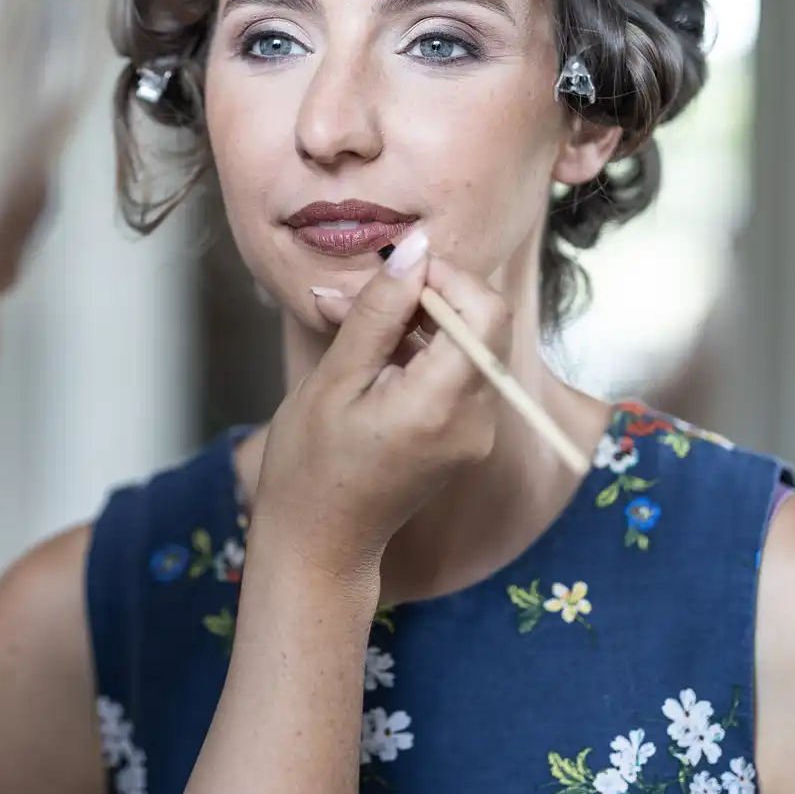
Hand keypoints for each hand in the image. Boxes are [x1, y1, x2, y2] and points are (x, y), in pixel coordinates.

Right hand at [253, 232, 510, 581]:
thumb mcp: (334, 379)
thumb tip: (415, 250)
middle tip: (366, 298)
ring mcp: (476, 433)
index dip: (447, 277)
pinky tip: (377, 362)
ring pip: (471, 344)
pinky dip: (425, 352)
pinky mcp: (467, 438)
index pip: (484, 311)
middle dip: (430, 296)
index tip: (394, 275)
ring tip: (359, 332)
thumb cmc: (310, 467)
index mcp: (440, 404)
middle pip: (483, 324)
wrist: (319, 543)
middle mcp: (474, 420)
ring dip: (422, 323)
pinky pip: (460, 373)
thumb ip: (379, 311)